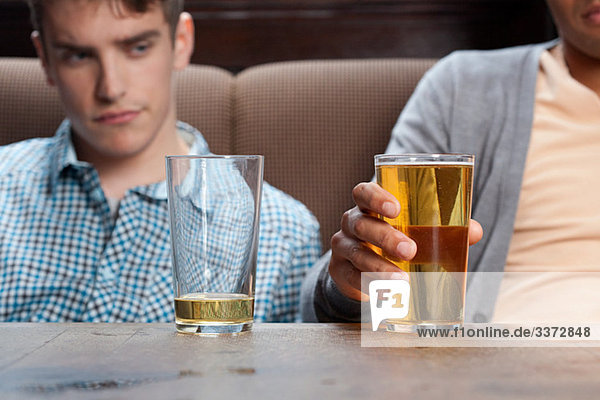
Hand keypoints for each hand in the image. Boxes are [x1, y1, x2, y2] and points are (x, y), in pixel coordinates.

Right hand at [329, 182, 482, 301]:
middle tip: (410, 250)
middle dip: (385, 236)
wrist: (361, 267)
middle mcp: (351, 223)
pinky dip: (368, 285)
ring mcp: (343, 247)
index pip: (363, 192)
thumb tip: (474, 230)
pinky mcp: (340, 271)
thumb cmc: (392, 239)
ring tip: (402, 281)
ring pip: (357, 253)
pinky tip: (385, 293)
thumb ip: (443, 228)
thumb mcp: (413, 230)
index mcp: (367, 206)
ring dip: (380, 267)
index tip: (396, 208)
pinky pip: (351, 277)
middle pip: (361, 224)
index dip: (376, 197)